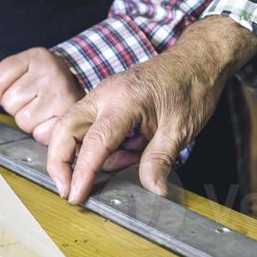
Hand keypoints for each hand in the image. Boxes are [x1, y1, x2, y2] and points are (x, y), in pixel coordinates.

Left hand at [0, 47, 82, 143]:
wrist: (78, 90)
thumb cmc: (44, 83)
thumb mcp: (18, 74)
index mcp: (36, 56)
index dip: (2, 90)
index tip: (19, 87)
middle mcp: (50, 72)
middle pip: (9, 101)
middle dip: (16, 106)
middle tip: (34, 100)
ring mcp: (61, 94)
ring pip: (22, 119)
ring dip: (28, 120)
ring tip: (42, 110)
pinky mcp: (67, 116)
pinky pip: (38, 133)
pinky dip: (41, 132)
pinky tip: (49, 120)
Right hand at [47, 16, 256, 203]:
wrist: (197, 60)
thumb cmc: (190, 88)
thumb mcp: (180, 130)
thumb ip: (159, 161)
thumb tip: (152, 190)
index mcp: (124, 100)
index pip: (95, 142)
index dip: (82, 173)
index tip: (75, 196)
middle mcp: (104, 95)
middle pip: (63, 130)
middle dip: (59, 162)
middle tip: (67, 190)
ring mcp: (102, 96)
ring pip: (70, 127)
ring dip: (83, 155)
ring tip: (126, 162)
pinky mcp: (104, 101)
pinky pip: (87, 126)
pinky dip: (96, 146)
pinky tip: (126, 152)